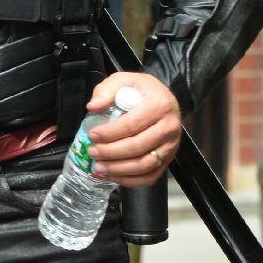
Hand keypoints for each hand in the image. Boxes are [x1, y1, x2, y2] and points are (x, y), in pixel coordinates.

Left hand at [85, 71, 181, 187]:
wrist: (163, 100)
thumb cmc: (141, 91)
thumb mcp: (123, 81)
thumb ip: (106, 90)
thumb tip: (93, 106)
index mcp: (159, 105)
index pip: (132, 124)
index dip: (109, 133)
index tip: (92, 135)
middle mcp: (169, 127)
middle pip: (138, 147)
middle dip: (111, 153)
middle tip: (92, 152)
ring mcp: (170, 145)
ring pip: (145, 165)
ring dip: (119, 170)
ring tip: (99, 167)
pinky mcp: (168, 159)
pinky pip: (150, 177)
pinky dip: (130, 181)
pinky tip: (113, 176)